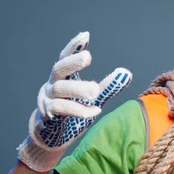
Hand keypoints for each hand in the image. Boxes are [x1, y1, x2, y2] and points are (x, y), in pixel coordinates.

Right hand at [17, 31, 131, 171]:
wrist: (52, 138)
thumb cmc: (72, 112)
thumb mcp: (92, 98)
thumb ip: (107, 86)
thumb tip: (126, 72)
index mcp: (63, 78)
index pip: (65, 57)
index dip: (74, 46)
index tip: (86, 35)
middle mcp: (52, 85)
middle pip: (58, 69)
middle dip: (72, 62)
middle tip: (88, 57)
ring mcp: (47, 100)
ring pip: (60, 90)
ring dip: (78, 89)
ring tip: (95, 91)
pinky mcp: (47, 116)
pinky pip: (61, 110)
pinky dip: (79, 110)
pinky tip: (95, 111)